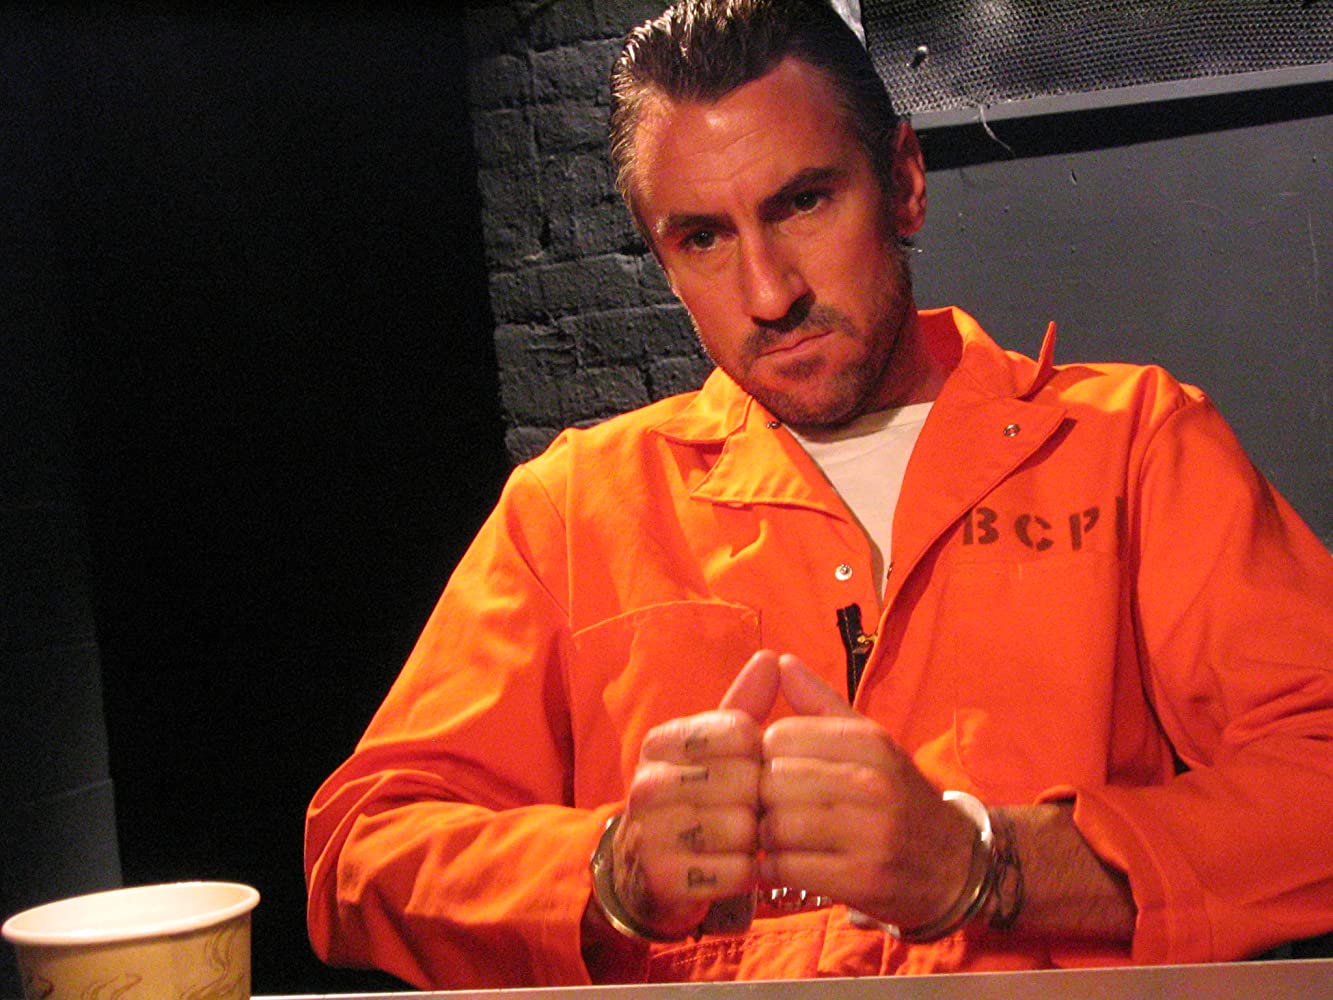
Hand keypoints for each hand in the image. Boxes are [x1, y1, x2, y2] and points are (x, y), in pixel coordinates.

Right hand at [613, 650, 780, 936]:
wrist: (643, 870)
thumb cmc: (694, 798)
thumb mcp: (713, 748)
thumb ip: (744, 704)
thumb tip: (771, 657)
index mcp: (661, 741)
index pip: (741, 732)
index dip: (759, 755)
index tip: (746, 768)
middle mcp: (647, 782)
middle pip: (745, 781)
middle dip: (758, 800)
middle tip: (745, 811)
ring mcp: (649, 832)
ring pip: (742, 829)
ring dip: (752, 841)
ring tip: (738, 841)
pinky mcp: (662, 879)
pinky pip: (735, 873)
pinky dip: (745, 875)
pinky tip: (731, 868)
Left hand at [758, 654, 977, 929]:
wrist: (954, 866)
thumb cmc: (896, 795)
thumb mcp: (870, 742)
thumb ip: (820, 703)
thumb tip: (780, 660)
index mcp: (871, 742)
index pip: (779, 737)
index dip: (767, 755)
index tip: (779, 770)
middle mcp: (873, 784)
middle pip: (773, 783)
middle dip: (763, 798)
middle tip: (772, 808)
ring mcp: (870, 835)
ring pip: (775, 827)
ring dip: (767, 837)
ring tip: (779, 837)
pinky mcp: (862, 881)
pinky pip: (787, 870)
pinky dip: (776, 870)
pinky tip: (787, 865)